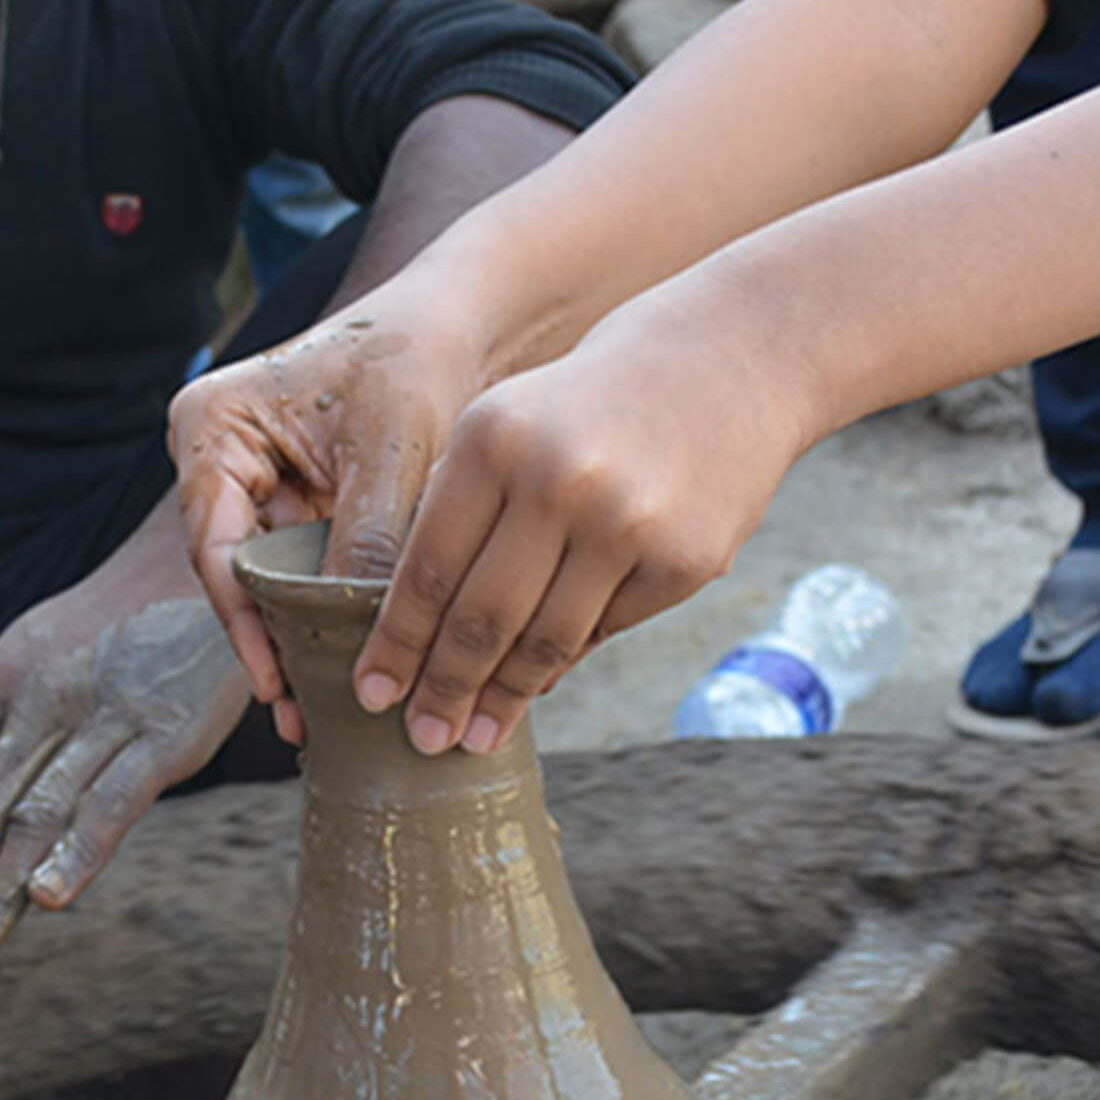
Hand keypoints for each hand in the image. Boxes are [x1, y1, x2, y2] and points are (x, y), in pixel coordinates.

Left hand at [0, 593, 248, 984]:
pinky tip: (48, 897)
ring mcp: (104, 715)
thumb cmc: (108, 625)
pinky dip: (79, 847)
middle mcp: (42, 698)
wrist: (198, 563)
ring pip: (38, 813)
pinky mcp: (166, 732)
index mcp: (0, 679)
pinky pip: (115, 797)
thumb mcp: (25, 657)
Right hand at [170, 304, 481, 743]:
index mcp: (213, 428)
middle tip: (298, 717)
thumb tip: (360, 638)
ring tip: (320, 712)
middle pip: (236, 571)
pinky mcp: (297, 502)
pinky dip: (324, 609)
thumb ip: (366, 539)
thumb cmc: (413, 360)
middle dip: (270, 642)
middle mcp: (220, 457)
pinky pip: (302, 567)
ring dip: (297, 635)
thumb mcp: (388, 450)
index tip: (275, 685)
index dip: (244, 622)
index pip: (217, 545)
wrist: (458, 325)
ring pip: (268, 578)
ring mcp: (255, 482)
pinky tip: (347, 664)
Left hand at [350, 289, 809, 755]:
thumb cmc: (588, 403)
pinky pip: (605, 631)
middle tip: (421, 739)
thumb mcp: (506, 426)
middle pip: (481, 618)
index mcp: (493, 440)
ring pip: (545, 640)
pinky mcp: (686, 560)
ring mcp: (628, 525)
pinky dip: (565, 661)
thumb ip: (462, 516)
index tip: (372, 694)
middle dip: (443, 689)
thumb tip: (426, 634)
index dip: (397, 643)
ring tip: (475, 735)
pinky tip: (537, 685)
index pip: (427, 567)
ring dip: (503, 698)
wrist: (726, 361)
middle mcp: (558, 481)